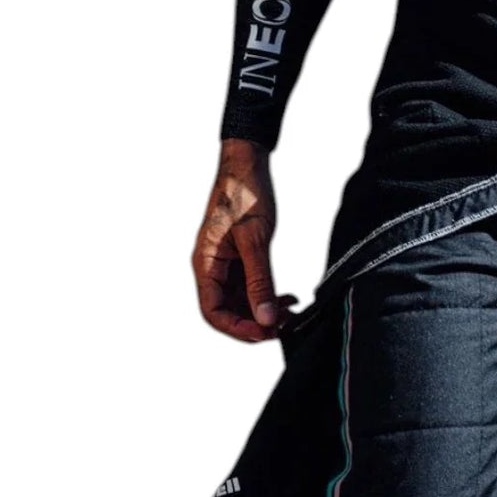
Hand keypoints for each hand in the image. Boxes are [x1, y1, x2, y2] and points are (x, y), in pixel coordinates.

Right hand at [193, 139, 299, 342]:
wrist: (246, 162)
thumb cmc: (244, 193)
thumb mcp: (255, 240)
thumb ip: (260, 281)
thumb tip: (266, 317)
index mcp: (205, 264)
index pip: (214, 312)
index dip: (238, 328)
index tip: (266, 333)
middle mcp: (211, 267)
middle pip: (227, 310)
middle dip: (255, 322)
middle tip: (284, 327)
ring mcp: (225, 263)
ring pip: (241, 300)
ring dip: (264, 310)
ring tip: (291, 314)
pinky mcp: (239, 256)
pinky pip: (249, 285)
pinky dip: (267, 294)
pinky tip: (288, 297)